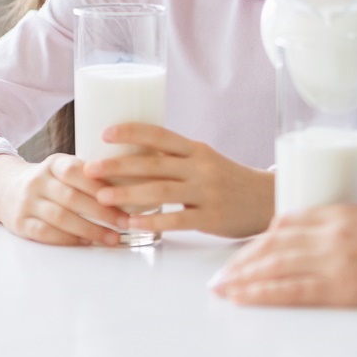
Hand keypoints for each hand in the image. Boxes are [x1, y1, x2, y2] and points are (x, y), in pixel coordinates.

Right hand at [0, 153, 126, 246]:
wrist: (5, 189)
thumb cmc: (50, 181)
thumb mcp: (64, 168)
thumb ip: (90, 174)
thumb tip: (135, 183)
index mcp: (54, 163)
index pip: (76, 171)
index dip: (100, 185)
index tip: (125, 197)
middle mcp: (37, 181)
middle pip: (71, 197)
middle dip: (102, 212)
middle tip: (125, 223)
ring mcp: (26, 202)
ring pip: (60, 217)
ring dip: (89, 230)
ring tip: (112, 238)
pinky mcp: (19, 223)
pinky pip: (45, 233)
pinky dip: (68, 239)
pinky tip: (86, 243)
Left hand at [84, 122, 274, 237]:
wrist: (267, 200)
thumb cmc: (229, 181)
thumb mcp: (206, 161)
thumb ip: (176, 160)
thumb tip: (132, 157)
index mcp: (197, 150)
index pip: (160, 135)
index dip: (132, 132)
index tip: (105, 133)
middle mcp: (201, 167)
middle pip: (154, 164)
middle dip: (118, 166)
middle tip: (90, 168)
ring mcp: (207, 192)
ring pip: (161, 191)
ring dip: (127, 194)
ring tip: (102, 198)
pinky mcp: (211, 217)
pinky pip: (177, 219)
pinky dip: (152, 221)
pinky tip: (131, 224)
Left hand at [209, 205, 356, 307]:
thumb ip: (344, 231)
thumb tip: (319, 248)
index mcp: (340, 212)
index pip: (285, 222)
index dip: (258, 241)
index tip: (242, 253)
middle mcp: (332, 231)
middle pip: (272, 244)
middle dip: (241, 261)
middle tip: (220, 276)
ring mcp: (336, 258)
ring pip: (275, 266)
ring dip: (243, 278)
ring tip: (222, 289)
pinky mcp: (344, 286)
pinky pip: (292, 290)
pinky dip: (262, 294)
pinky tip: (245, 299)